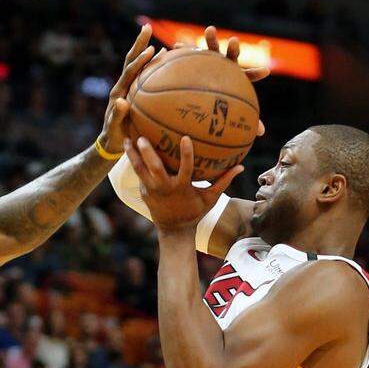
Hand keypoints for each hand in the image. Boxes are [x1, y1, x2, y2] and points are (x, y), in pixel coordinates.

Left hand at [98, 24, 154, 153]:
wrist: (110, 141)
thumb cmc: (113, 137)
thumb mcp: (114, 128)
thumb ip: (117, 115)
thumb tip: (122, 101)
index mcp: (118, 92)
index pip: (129, 72)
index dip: (140, 61)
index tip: (151, 49)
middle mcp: (122, 86)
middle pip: (130, 60)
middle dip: (139, 44)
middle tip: (147, 27)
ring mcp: (127, 88)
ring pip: (136, 65)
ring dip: (143, 50)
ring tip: (153, 35)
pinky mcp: (133, 92)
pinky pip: (143, 75)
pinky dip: (151, 65)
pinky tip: (162, 58)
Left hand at [124, 135, 242, 231]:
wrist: (174, 230)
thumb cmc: (195, 212)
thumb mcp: (210, 198)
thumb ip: (223, 182)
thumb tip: (241, 167)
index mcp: (182, 188)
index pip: (185, 169)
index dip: (186, 154)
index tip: (185, 138)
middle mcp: (165, 188)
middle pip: (154, 169)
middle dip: (148, 154)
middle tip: (143, 138)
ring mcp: (152, 190)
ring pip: (140, 171)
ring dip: (132, 156)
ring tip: (127, 139)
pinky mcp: (144, 192)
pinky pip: (138, 174)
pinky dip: (133, 162)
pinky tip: (129, 147)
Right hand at [173, 25, 268, 135]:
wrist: (202, 83)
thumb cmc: (219, 99)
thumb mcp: (232, 109)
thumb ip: (245, 117)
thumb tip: (261, 133)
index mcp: (236, 76)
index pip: (249, 75)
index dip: (257, 73)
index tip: (266, 71)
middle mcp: (225, 65)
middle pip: (231, 55)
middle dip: (233, 48)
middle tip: (233, 42)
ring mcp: (210, 59)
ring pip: (212, 47)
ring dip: (211, 39)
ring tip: (210, 30)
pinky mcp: (195, 57)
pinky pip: (189, 53)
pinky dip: (184, 49)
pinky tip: (176, 46)